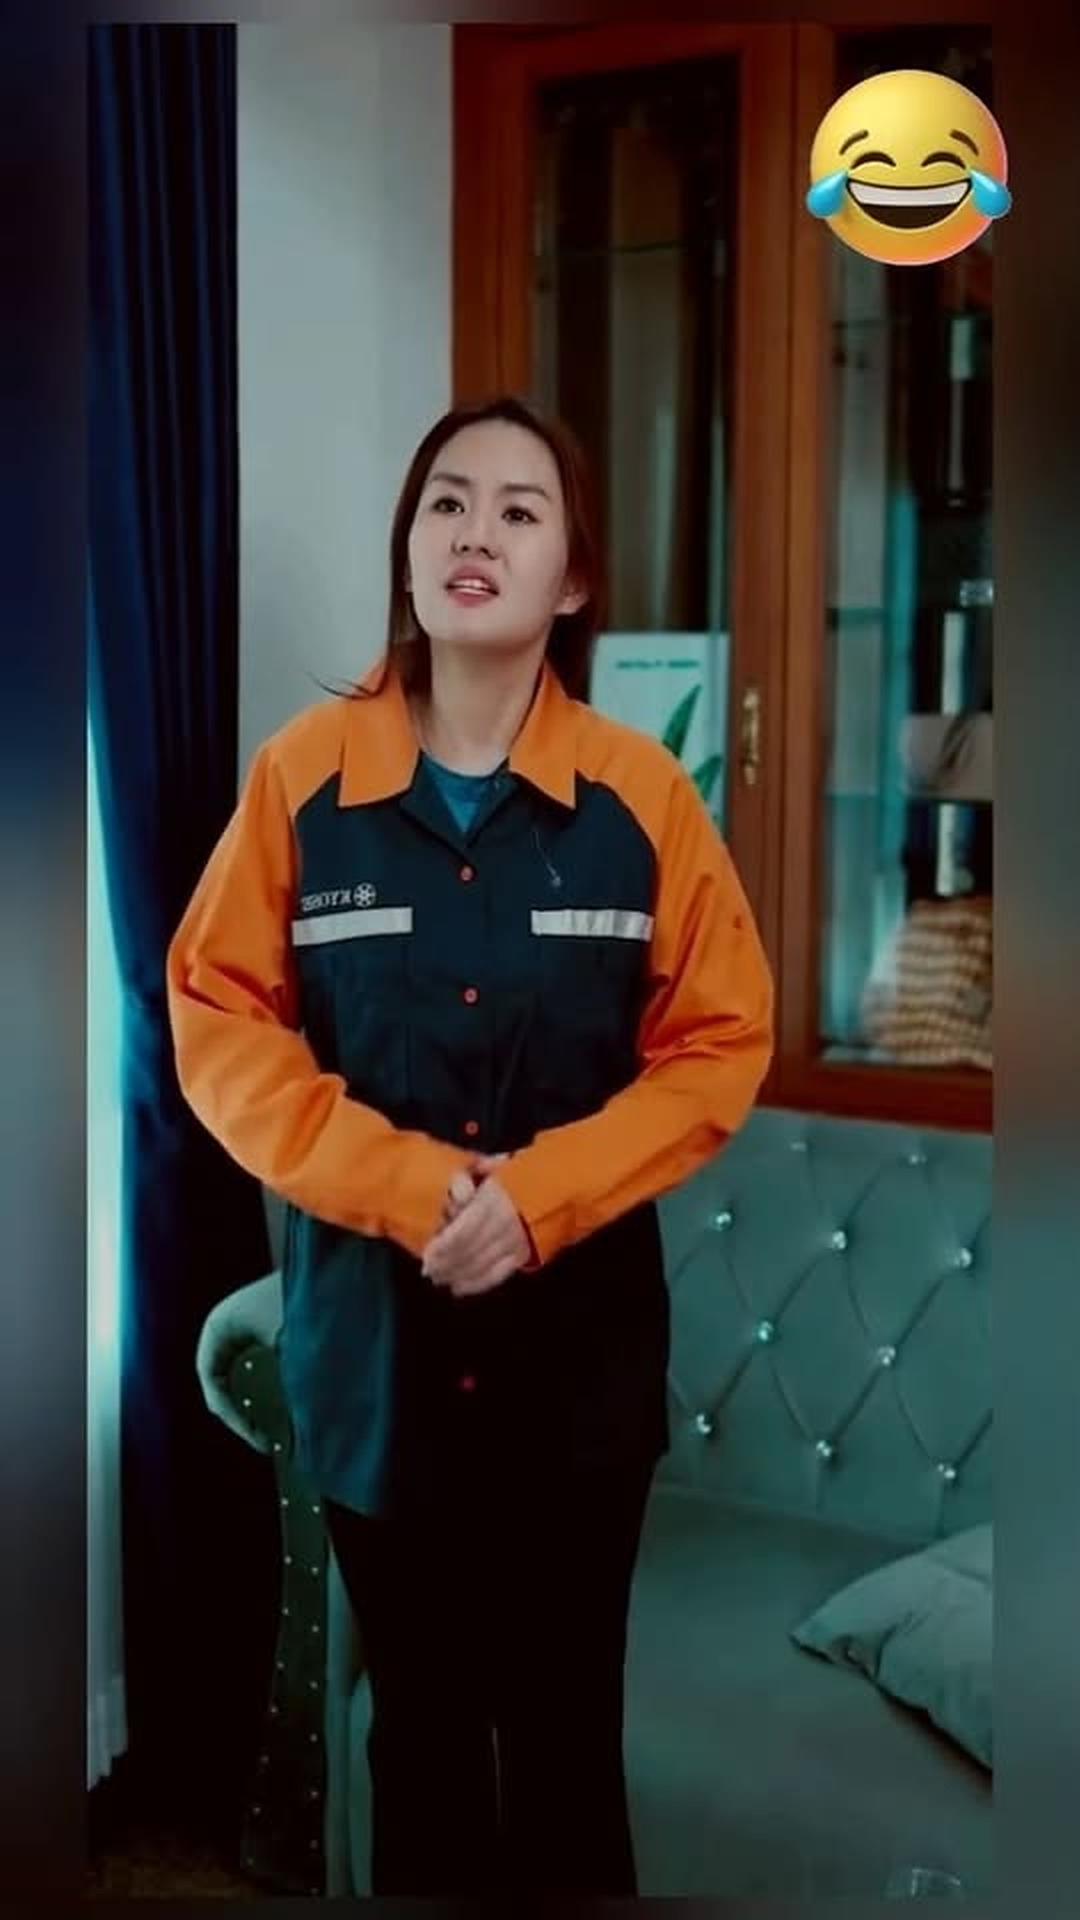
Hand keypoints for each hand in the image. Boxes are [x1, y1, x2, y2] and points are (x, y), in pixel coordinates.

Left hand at [422, 1156, 529, 1296]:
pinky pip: (497, 1274)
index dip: (443, 1247)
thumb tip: (455, 1190)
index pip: (463, 1231)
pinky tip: (460, 1288)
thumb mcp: (498, 1167)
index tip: (427, 1256)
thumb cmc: (524, 1175)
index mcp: (494, 1201)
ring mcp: (515, 1242)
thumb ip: (474, 1176)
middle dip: (446, 1264)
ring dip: (458, 1275)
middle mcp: (504, 1223)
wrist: (562, 1187)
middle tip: (429, 1272)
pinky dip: (477, 1283)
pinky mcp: (523, 1255)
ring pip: (481, 1265)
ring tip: (441, 1280)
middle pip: (469, 1251)